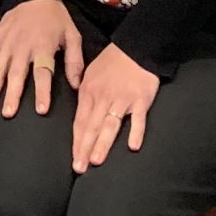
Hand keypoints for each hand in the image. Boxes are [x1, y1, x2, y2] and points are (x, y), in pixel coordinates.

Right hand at [0, 0, 84, 117]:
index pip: (43, 73)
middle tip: (7, 113)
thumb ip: (74, 61)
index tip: (41, 110)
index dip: (43, 92)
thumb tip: (76, 86)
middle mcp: (23, 46)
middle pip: (16, 73)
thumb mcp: (72, 36)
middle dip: (11, 94)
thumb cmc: (56, 20)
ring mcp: (7, 42)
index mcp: (43, 46)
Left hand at [69, 45, 158, 172]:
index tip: (74, 159)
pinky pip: (138, 119)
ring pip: (110, 124)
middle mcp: (103, 97)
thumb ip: (84, 94)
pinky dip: (135, 131)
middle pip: (91, 126)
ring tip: (96, 160)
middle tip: (79, 167)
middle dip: (84, 148)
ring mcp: (122, 100)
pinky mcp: (141, 100)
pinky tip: (132, 146)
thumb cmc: (111, 62)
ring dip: (103, 143)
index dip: (77, 141)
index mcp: (88, 92)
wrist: (134, 48)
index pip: (80, 121)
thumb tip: (78, 115)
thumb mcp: (90, 74)